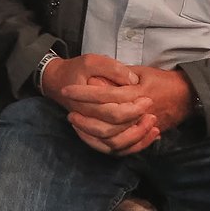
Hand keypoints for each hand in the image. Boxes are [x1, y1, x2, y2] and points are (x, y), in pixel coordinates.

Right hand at [44, 53, 159, 154]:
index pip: (113, 113)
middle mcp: (85, 121)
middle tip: (151, 111)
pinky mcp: (94, 136)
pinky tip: (148, 136)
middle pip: (114, 131)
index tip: (148, 99)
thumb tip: (133, 81)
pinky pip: (114, 150)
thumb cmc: (75, 70)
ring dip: (136, 138)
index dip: (133, 108)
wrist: (57, 82)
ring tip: (152, 125)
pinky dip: (133, 146)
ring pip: (114, 145)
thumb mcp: (91, 61)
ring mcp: (88, 130)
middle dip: (137, 124)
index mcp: (83, 104)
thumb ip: (112, 69)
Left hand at [58, 65, 193, 156]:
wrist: (186, 94)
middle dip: (85, 118)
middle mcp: (141, 114)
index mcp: (138, 93)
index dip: (84, 93)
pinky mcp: (143, 138)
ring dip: (91, 133)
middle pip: (108, 122)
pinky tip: (89, 136)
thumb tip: (95, 80)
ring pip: (114, 140)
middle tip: (70, 111)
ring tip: (76, 123)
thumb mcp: (140, 70)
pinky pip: (122, 149)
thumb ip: (119, 74)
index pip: (105, 95)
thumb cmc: (160, 79)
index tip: (67, 90)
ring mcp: (143, 128)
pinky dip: (104, 145)